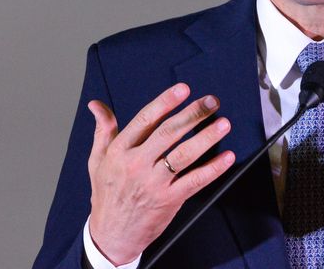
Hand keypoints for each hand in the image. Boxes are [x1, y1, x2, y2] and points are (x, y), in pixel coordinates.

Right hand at [86, 83, 234, 264]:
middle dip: (193, 114)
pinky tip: (226, 157)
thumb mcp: (97, 160)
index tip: (183, 89)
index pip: (145, 120)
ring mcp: (154, 183)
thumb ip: (103, 130)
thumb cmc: (107, 194)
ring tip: (223, 123)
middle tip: (212, 101)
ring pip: (184, 155)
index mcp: (120, 151)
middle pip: (169, 133)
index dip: (165, 102)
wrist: (111, 234)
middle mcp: (137, 164)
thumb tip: (96, 105)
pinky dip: (213, 169)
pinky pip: (195, 181)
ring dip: (207, 138)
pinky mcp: (169, 200)